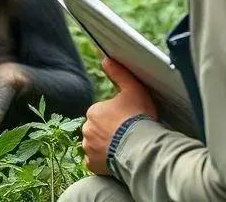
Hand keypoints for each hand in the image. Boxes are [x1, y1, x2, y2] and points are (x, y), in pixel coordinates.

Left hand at [82, 58, 157, 175]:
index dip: (117, 117)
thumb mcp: (132, 90)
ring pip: (96, 145)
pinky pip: (96, 162)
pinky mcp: (92, 165)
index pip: (103, 113)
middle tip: (127, 135)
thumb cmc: (137, 117)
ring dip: (106, 147)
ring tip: (124, 148)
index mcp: (93, 111)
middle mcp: (86, 129)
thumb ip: (119, 74)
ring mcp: (88, 148)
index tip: (128, 121)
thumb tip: (106, 59)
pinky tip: (117, 158)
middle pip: (98, 129)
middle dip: (109, 132)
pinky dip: (104, 162)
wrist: (140, 148)